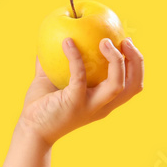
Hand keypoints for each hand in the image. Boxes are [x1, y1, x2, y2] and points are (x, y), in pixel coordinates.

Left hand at [18, 37, 143, 146]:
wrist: (30, 130)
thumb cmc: (42, 105)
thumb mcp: (53, 80)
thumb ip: (57, 61)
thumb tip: (57, 37)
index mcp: (103, 101)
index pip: (131, 85)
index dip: (136, 64)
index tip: (126, 43)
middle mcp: (102, 106)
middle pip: (133, 86)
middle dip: (136, 61)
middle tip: (125, 40)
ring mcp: (89, 106)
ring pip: (117, 85)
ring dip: (116, 61)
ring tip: (104, 41)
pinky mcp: (73, 103)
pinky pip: (79, 77)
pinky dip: (76, 58)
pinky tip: (67, 42)